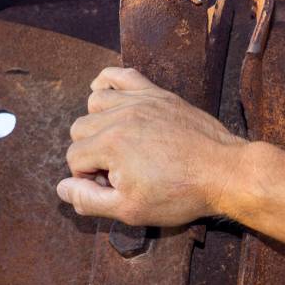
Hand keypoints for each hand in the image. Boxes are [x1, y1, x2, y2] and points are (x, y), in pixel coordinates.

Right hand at [56, 67, 246, 225]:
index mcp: (110, 144)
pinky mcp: (157, 94)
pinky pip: (121, 75)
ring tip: (118, 146)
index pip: (74, 158)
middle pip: (80, 129)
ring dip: (97, 124)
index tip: (113, 188)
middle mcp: (120, 115)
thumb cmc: (179, 194)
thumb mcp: (130, 210)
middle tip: (118, 173)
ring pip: (95, 102)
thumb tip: (62, 187)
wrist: (223, 173)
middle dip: (91, 154)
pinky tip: (108, 96)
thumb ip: (89, 200)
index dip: (88, 179)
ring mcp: (140, 100)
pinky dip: (108, 82)